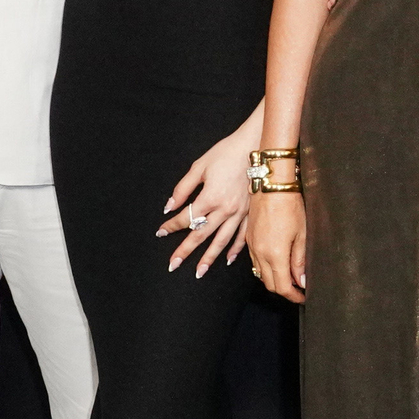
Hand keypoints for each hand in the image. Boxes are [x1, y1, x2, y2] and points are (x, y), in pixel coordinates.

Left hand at [159, 129, 254, 275]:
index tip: (161, 232)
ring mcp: (239, 213)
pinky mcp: (251, 213)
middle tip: (173, 265)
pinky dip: (235, 249)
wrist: (258, 146)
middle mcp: (224, 209)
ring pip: (221, 240)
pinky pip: (242, 235)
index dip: (171, 226)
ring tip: (199, 272)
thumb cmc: (227, 153)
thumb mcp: (200, 166)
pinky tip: (227, 259)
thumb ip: (183, 188)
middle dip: (185, 250)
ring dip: (209, 258)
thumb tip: (170, 206)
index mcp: (210, 197)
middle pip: (201, 234)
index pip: (186, 217)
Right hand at [245, 189, 308, 302]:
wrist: (271, 186)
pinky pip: (254, 262)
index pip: (282, 287)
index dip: (294, 296)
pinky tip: (277, 263)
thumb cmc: (290, 206)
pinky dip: (265, 268)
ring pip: (260, 274)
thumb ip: (300, 261)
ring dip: (274, 280)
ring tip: (290, 276)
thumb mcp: (302, 234)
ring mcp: (252, 246)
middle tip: (298, 289)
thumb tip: (302, 281)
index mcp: (275, 255)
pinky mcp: (249, 239)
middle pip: (269, 284)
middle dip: (284, 291)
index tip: (303, 297)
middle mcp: (260, 254)